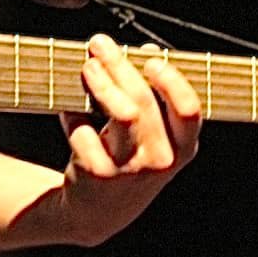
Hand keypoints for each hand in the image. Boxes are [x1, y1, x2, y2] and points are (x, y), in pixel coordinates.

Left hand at [56, 34, 202, 244]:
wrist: (96, 212)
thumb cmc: (127, 160)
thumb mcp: (151, 134)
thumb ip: (154, 93)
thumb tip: (150, 49)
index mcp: (183, 148)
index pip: (188, 110)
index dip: (170, 80)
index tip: (150, 58)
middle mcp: (161, 161)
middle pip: (144, 101)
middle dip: (119, 65)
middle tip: (100, 45)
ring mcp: (130, 171)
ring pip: (119, 113)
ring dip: (99, 82)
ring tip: (86, 67)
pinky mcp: (98, 175)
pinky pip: (84, 130)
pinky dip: (73, 116)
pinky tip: (70, 113)